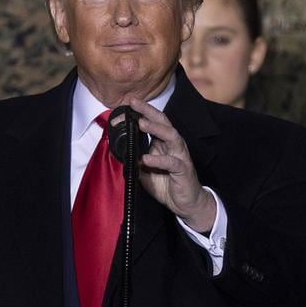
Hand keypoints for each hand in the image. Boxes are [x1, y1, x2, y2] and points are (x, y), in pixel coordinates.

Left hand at [129, 99, 215, 231]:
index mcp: (163, 143)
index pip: (153, 123)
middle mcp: (173, 145)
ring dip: (156, 129)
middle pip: (163, 122)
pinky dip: (158, 160)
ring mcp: (179, 156)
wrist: (186, 203)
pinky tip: (147, 159)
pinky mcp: (183, 170)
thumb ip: (134, 160)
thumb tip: (119, 153)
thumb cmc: (167, 184)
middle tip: (134, 103)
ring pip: (171, 136)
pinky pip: (171, 162)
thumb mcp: (144, 171)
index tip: (125, 107)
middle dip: (148, 111)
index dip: (140, 114)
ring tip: (141, 123)